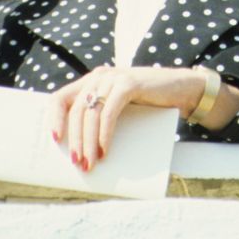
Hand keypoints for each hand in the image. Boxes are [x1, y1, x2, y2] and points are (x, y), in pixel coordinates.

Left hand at [45, 66, 209, 171]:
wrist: (185, 89)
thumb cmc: (152, 103)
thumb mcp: (120, 106)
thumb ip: (101, 115)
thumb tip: (79, 148)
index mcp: (92, 81)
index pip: (60, 98)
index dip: (53, 119)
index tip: (54, 141)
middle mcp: (99, 76)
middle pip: (75, 111)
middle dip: (75, 140)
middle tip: (77, 162)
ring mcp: (114, 78)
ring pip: (90, 114)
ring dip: (88, 142)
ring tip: (91, 162)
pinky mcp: (129, 84)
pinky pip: (109, 113)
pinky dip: (105, 134)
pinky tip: (105, 149)